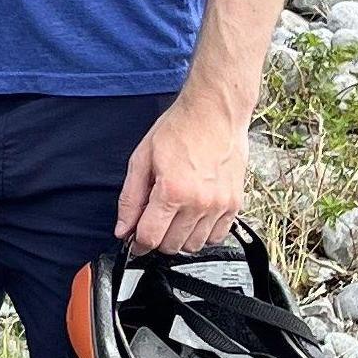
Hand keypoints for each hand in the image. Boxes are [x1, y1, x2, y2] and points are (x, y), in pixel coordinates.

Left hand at [114, 81, 248, 255]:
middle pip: (172, 246)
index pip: (150, 238)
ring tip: (175, 217)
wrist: (215, 111)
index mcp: (172, 191)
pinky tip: (194, 217)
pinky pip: (217, 237)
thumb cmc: (180, 128)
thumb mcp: (142, 158)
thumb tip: (123, 229)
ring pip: (194, 246)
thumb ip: (130, 198)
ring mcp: (219, 205)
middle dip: (157, 238)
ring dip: (180, 238)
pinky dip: (203, 234)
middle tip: (154, 220)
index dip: (138, 242)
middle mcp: (198, 203)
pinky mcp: (234, 204)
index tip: (136, 238)